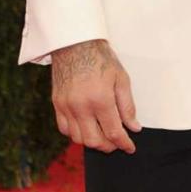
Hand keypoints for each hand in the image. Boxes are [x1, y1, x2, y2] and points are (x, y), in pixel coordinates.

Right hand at [51, 39, 140, 153]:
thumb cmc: (100, 59)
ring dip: (92, 141)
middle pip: (94, 141)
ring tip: (103, 135)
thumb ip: (127, 106)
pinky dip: (76, 134)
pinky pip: (64, 129)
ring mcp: (66, 106)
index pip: (113, 132)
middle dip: (108, 146)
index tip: (130, 148)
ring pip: (78, 138)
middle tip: (117, 143)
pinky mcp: (57, 104)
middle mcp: (81, 106)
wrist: (74, 44)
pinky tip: (87, 128)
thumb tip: (133, 127)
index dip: (124, 144)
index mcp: (100, 99)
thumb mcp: (121, 79)